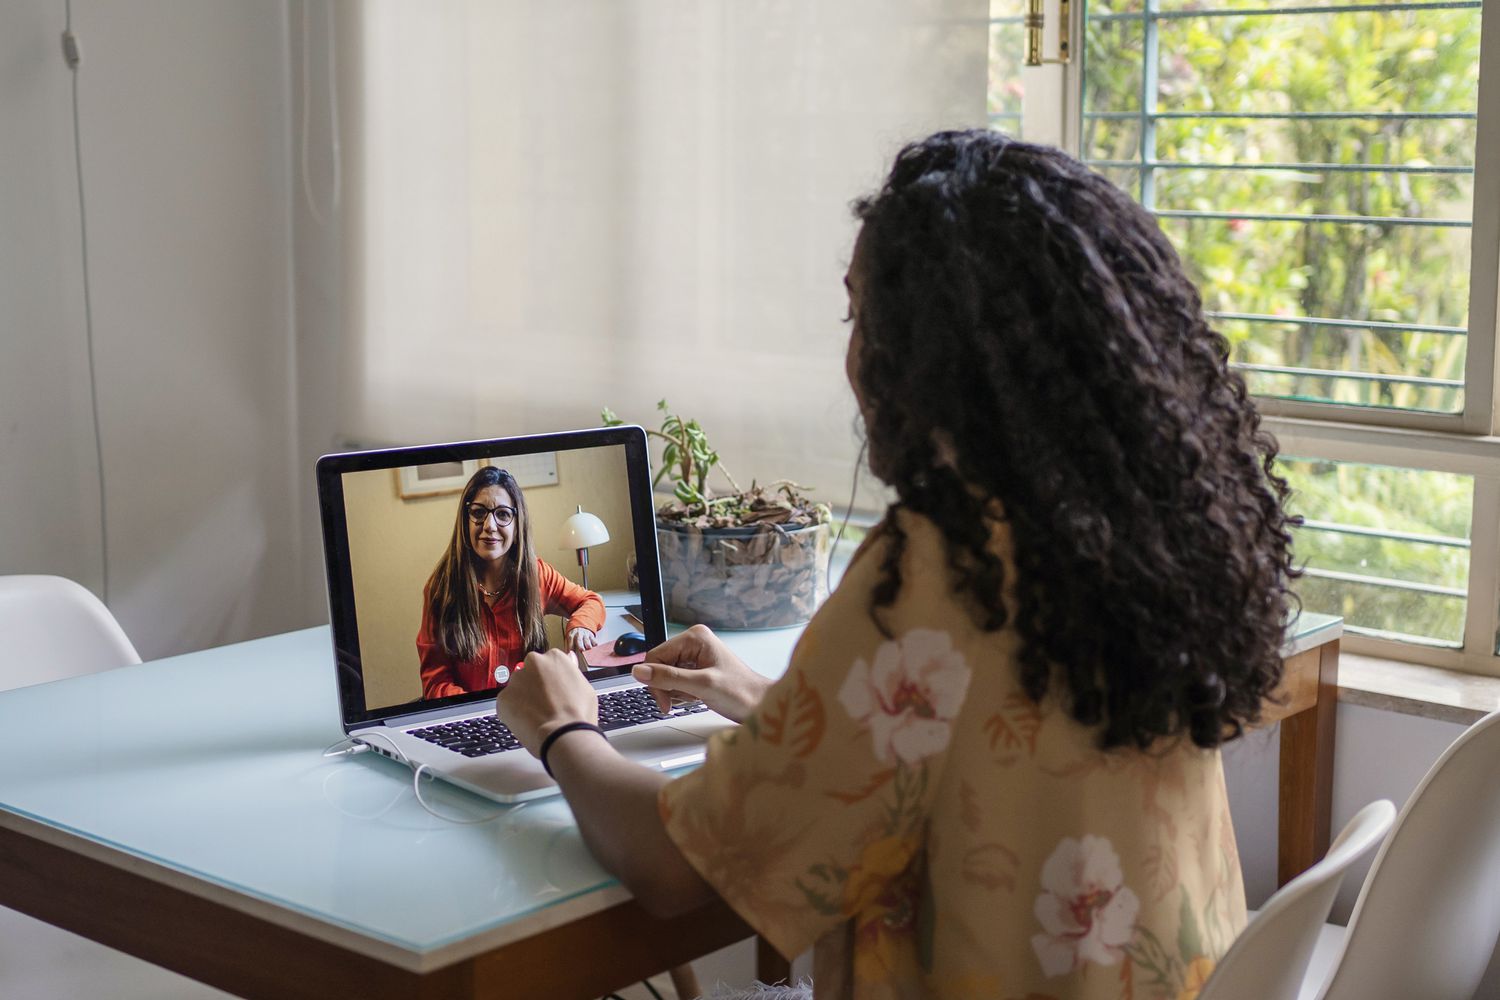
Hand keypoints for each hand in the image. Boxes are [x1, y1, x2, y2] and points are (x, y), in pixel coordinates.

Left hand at [496, 648, 598, 755]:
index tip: (554, 693)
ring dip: (524, 701)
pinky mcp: (503, 697)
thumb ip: (571, 672)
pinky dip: (514, 714)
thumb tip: (569, 659)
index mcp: (555, 657)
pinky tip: (528, 723)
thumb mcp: (584, 687)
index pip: (548, 665)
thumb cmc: (578, 715)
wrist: (562, 735)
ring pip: (518, 689)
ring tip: (538, 717)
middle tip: (546, 706)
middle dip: (535, 687)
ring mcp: (517, 679)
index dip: (551, 682)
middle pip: (531, 674)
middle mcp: (534, 662)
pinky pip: (507, 705)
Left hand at [565, 627, 597, 652]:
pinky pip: (593, 639)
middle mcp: (578, 634)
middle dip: (580, 645)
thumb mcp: (570, 636)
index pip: (570, 641)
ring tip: (589, 647)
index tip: (570, 653)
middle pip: (579, 640)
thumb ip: (569, 644)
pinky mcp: (591, 635)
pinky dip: (594, 642)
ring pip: (587, 639)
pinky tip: (595, 645)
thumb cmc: (575, 634)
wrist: (582, 624)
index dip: (570, 647)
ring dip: (588, 644)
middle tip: (581, 649)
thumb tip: (567, 654)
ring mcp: (585, 634)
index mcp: (572, 635)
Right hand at [631, 624, 771, 723]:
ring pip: (665, 676)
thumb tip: (638, 671)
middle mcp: (693, 643)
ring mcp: (695, 656)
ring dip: (675, 692)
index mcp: (694, 637)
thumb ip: (669, 678)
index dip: (654, 679)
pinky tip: (696, 697)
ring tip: (694, 698)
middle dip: (666, 687)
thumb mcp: (701, 685)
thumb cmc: (741, 692)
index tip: (663, 700)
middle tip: (677, 703)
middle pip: (659, 665)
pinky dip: (681, 694)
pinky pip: (675, 681)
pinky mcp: (697, 669)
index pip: (655, 655)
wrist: (760, 705)